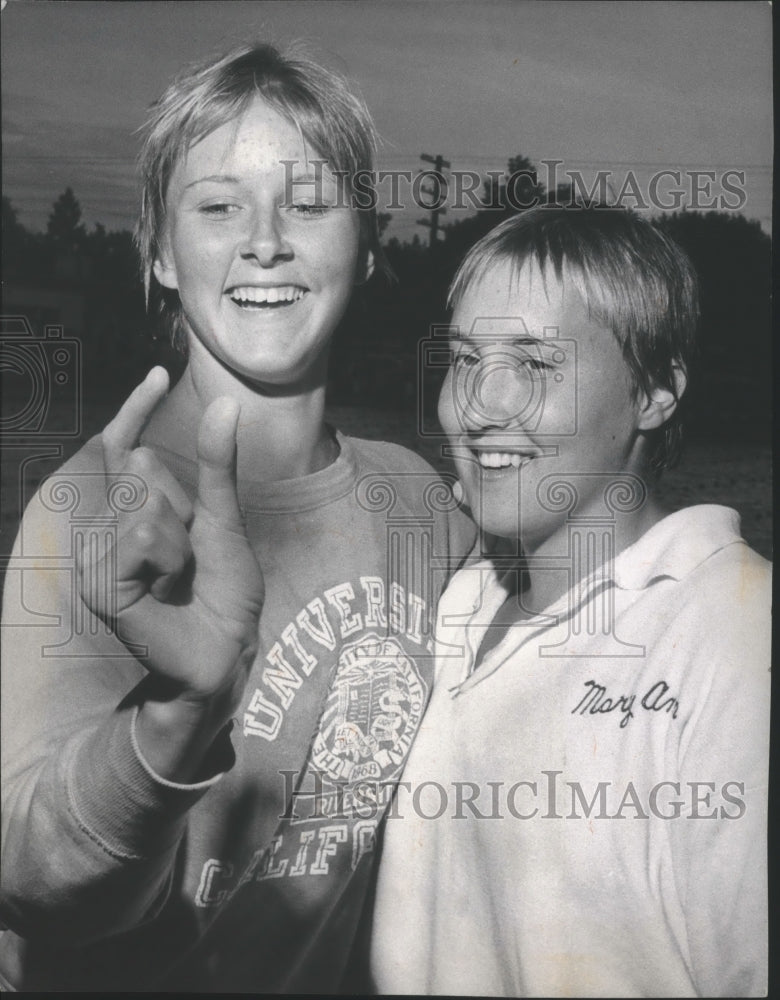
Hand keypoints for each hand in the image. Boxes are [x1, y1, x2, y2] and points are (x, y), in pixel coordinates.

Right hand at [77, 369, 263, 770]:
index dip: (137, 408)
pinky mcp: (99, 581)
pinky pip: (141, 534)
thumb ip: (216, 466)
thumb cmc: (223, 590)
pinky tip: (166, 587)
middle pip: (146, 469)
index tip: (159, 373)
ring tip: (179, 576)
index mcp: (134, 510)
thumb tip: (226, 402)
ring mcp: (98, 554)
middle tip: (189, 555)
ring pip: (146, 503)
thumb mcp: (223, 517)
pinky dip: (170, 557)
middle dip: (185, 507)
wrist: (225, 647)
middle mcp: (108, 527)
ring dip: (182, 538)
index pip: (126, 448)